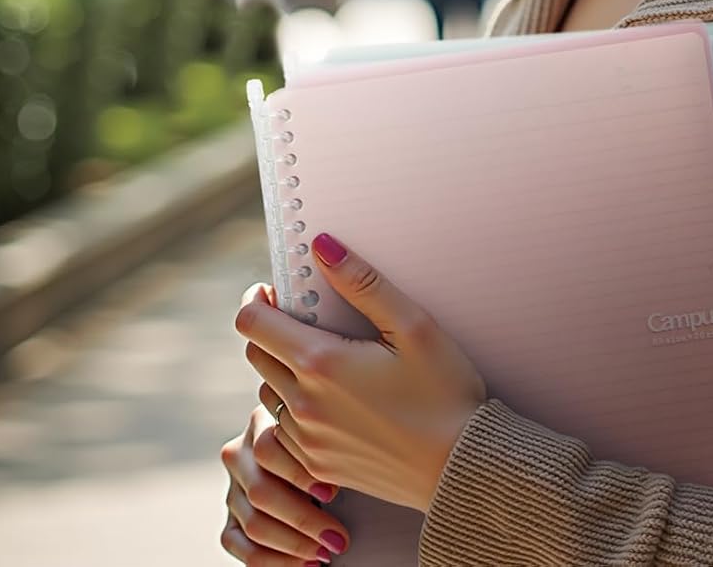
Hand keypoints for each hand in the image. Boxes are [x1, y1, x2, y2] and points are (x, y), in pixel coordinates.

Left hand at [235, 234, 486, 511]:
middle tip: (308, 320)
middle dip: (272, 330)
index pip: (253, 323)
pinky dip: (296, 407)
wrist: (459, 466)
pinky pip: (283, 428)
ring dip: (284, 370)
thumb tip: (322, 247)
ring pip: (268, 391)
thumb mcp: (413, 325)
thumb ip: (363, 283)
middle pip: (256, 354)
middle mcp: (303, 404)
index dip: (256, 299)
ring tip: (327, 361)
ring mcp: (305, 440)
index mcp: (321, 364)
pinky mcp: (315, 465)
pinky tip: (335, 401)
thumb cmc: (444, 393)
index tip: (274, 291)